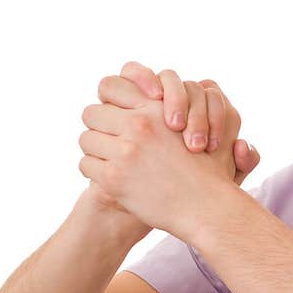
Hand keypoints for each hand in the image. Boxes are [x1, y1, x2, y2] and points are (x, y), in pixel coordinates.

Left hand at [78, 62, 255, 240]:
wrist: (206, 205)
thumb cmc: (202, 168)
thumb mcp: (189, 126)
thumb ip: (162, 111)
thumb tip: (141, 101)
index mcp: (155, 108)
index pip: (110, 87)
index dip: (110, 103)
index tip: (114, 117)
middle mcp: (139, 124)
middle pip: (92, 113)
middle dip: (99, 126)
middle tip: (109, 140)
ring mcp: (125, 150)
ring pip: (86, 139)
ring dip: (96, 149)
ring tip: (111, 160)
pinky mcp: (114, 176)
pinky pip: (86, 164)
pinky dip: (96, 171)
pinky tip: (113, 177)